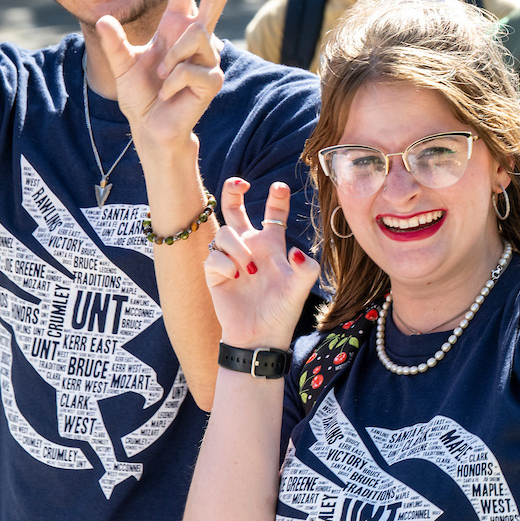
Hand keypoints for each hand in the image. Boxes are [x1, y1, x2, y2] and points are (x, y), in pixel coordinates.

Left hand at [95, 0, 226, 149]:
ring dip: (174, 55)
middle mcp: (196, 39)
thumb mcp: (122, 64)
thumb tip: (103, 19)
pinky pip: (192, 69)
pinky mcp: (212, 80)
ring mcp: (208, 59)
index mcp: (176, 28)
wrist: (150, 126)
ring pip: (198, 35)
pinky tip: (169, 94)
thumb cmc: (141, 94)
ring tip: (162, 76)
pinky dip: (173, 82)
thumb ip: (115, 43)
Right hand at [204, 179, 319, 348]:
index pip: (273, 214)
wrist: (260, 336)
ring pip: (224, 232)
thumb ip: (305, 268)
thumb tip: (296, 250)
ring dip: (237, 246)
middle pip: (235, 209)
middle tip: (239, 183)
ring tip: (249, 270)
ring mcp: (230, 258)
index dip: (276, 198)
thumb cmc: (282, 312)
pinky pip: (214, 256)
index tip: (280, 187)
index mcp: (272, 246)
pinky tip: (237, 278)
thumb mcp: (300, 289)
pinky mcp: (215, 273)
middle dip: (233, 191)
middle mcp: (249, 247)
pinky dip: (225, 264)